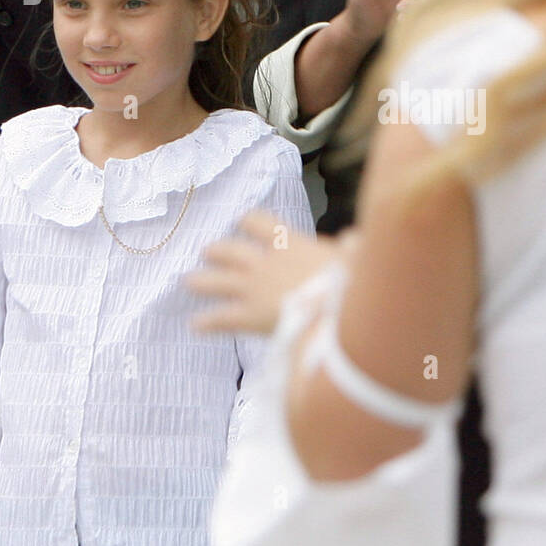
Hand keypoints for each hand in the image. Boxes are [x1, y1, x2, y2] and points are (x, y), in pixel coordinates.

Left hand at [188, 211, 350, 334]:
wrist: (335, 312)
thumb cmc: (351, 283)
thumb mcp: (356, 259)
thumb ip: (352, 247)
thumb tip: (352, 240)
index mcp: (289, 243)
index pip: (259, 223)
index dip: (249, 221)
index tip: (243, 220)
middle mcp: (264, 263)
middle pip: (230, 250)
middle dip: (217, 250)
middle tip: (207, 251)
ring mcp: (252, 290)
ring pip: (216, 281)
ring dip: (201, 280)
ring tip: (188, 280)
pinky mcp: (247, 317)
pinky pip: (220, 318)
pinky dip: (207, 322)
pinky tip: (194, 325)